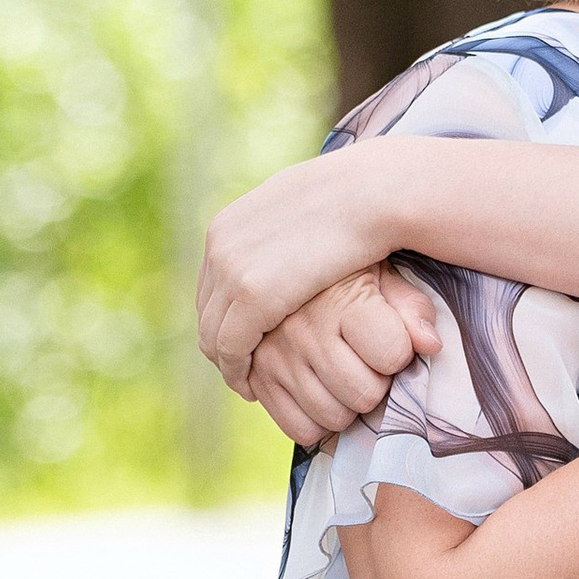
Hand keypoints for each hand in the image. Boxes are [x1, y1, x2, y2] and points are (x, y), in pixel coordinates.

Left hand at [198, 152, 394, 394]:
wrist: (371, 193)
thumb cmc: (355, 202)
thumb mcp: (302, 213)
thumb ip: (282, 234)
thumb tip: (281, 245)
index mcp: (228, 226)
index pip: (211, 285)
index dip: (225, 318)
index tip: (244, 341)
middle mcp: (220, 246)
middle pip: (207, 310)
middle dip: (221, 343)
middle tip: (242, 370)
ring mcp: (231, 269)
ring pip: (212, 334)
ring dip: (227, 363)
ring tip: (247, 383)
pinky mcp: (250, 295)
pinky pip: (230, 347)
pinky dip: (236, 371)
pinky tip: (252, 386)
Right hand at [244, 267, 443, 445]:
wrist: (273, 264)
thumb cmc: (339, 272)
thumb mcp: (380, 273)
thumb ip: (411, 308)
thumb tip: (432, 346)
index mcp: (342, 300)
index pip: (392, 354)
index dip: (399, 353)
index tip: (390, 340)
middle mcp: (305, 331)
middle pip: (364, 394)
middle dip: (376, 384)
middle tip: (367, 362)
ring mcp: (277, 358)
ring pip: (334, 418)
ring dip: (347, 405)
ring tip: (343, 374)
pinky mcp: (257, 380)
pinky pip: (301, 430)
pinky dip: (317, 421)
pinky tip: (321, 392)